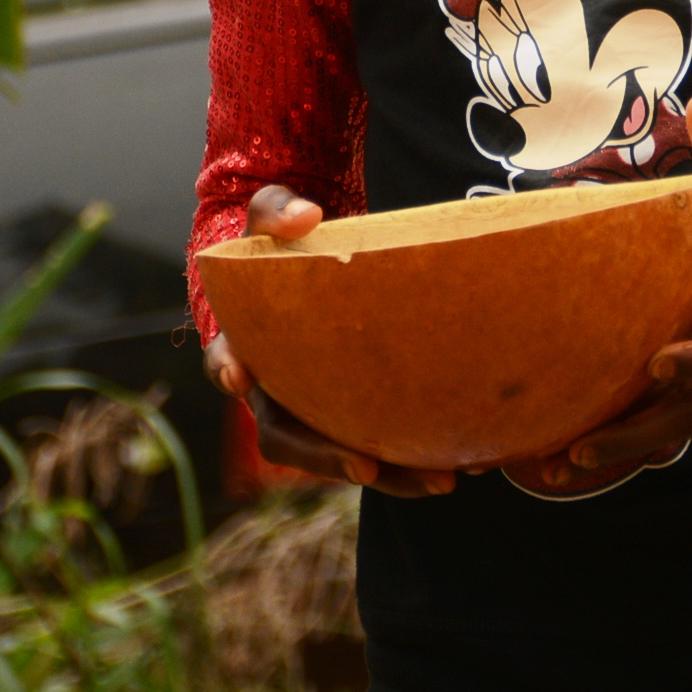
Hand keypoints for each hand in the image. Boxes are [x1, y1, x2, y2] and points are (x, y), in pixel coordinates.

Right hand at [203, 185, 454, 498]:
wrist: (315, 264)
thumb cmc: (286, 244)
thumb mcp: (274, 215)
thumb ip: (279, 211)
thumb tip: (305, 216)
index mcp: (244, 343)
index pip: (225, 360)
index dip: (227, 368)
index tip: (239, 377)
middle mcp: (276, 388)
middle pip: (288, 437)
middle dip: (327, 458)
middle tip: (366, 467)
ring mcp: (317, 408)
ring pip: (343, 456)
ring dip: (389, 475)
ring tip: (442, 481)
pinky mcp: (357, 414)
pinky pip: (383, 449)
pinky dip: (418, 461)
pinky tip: (465, 463)